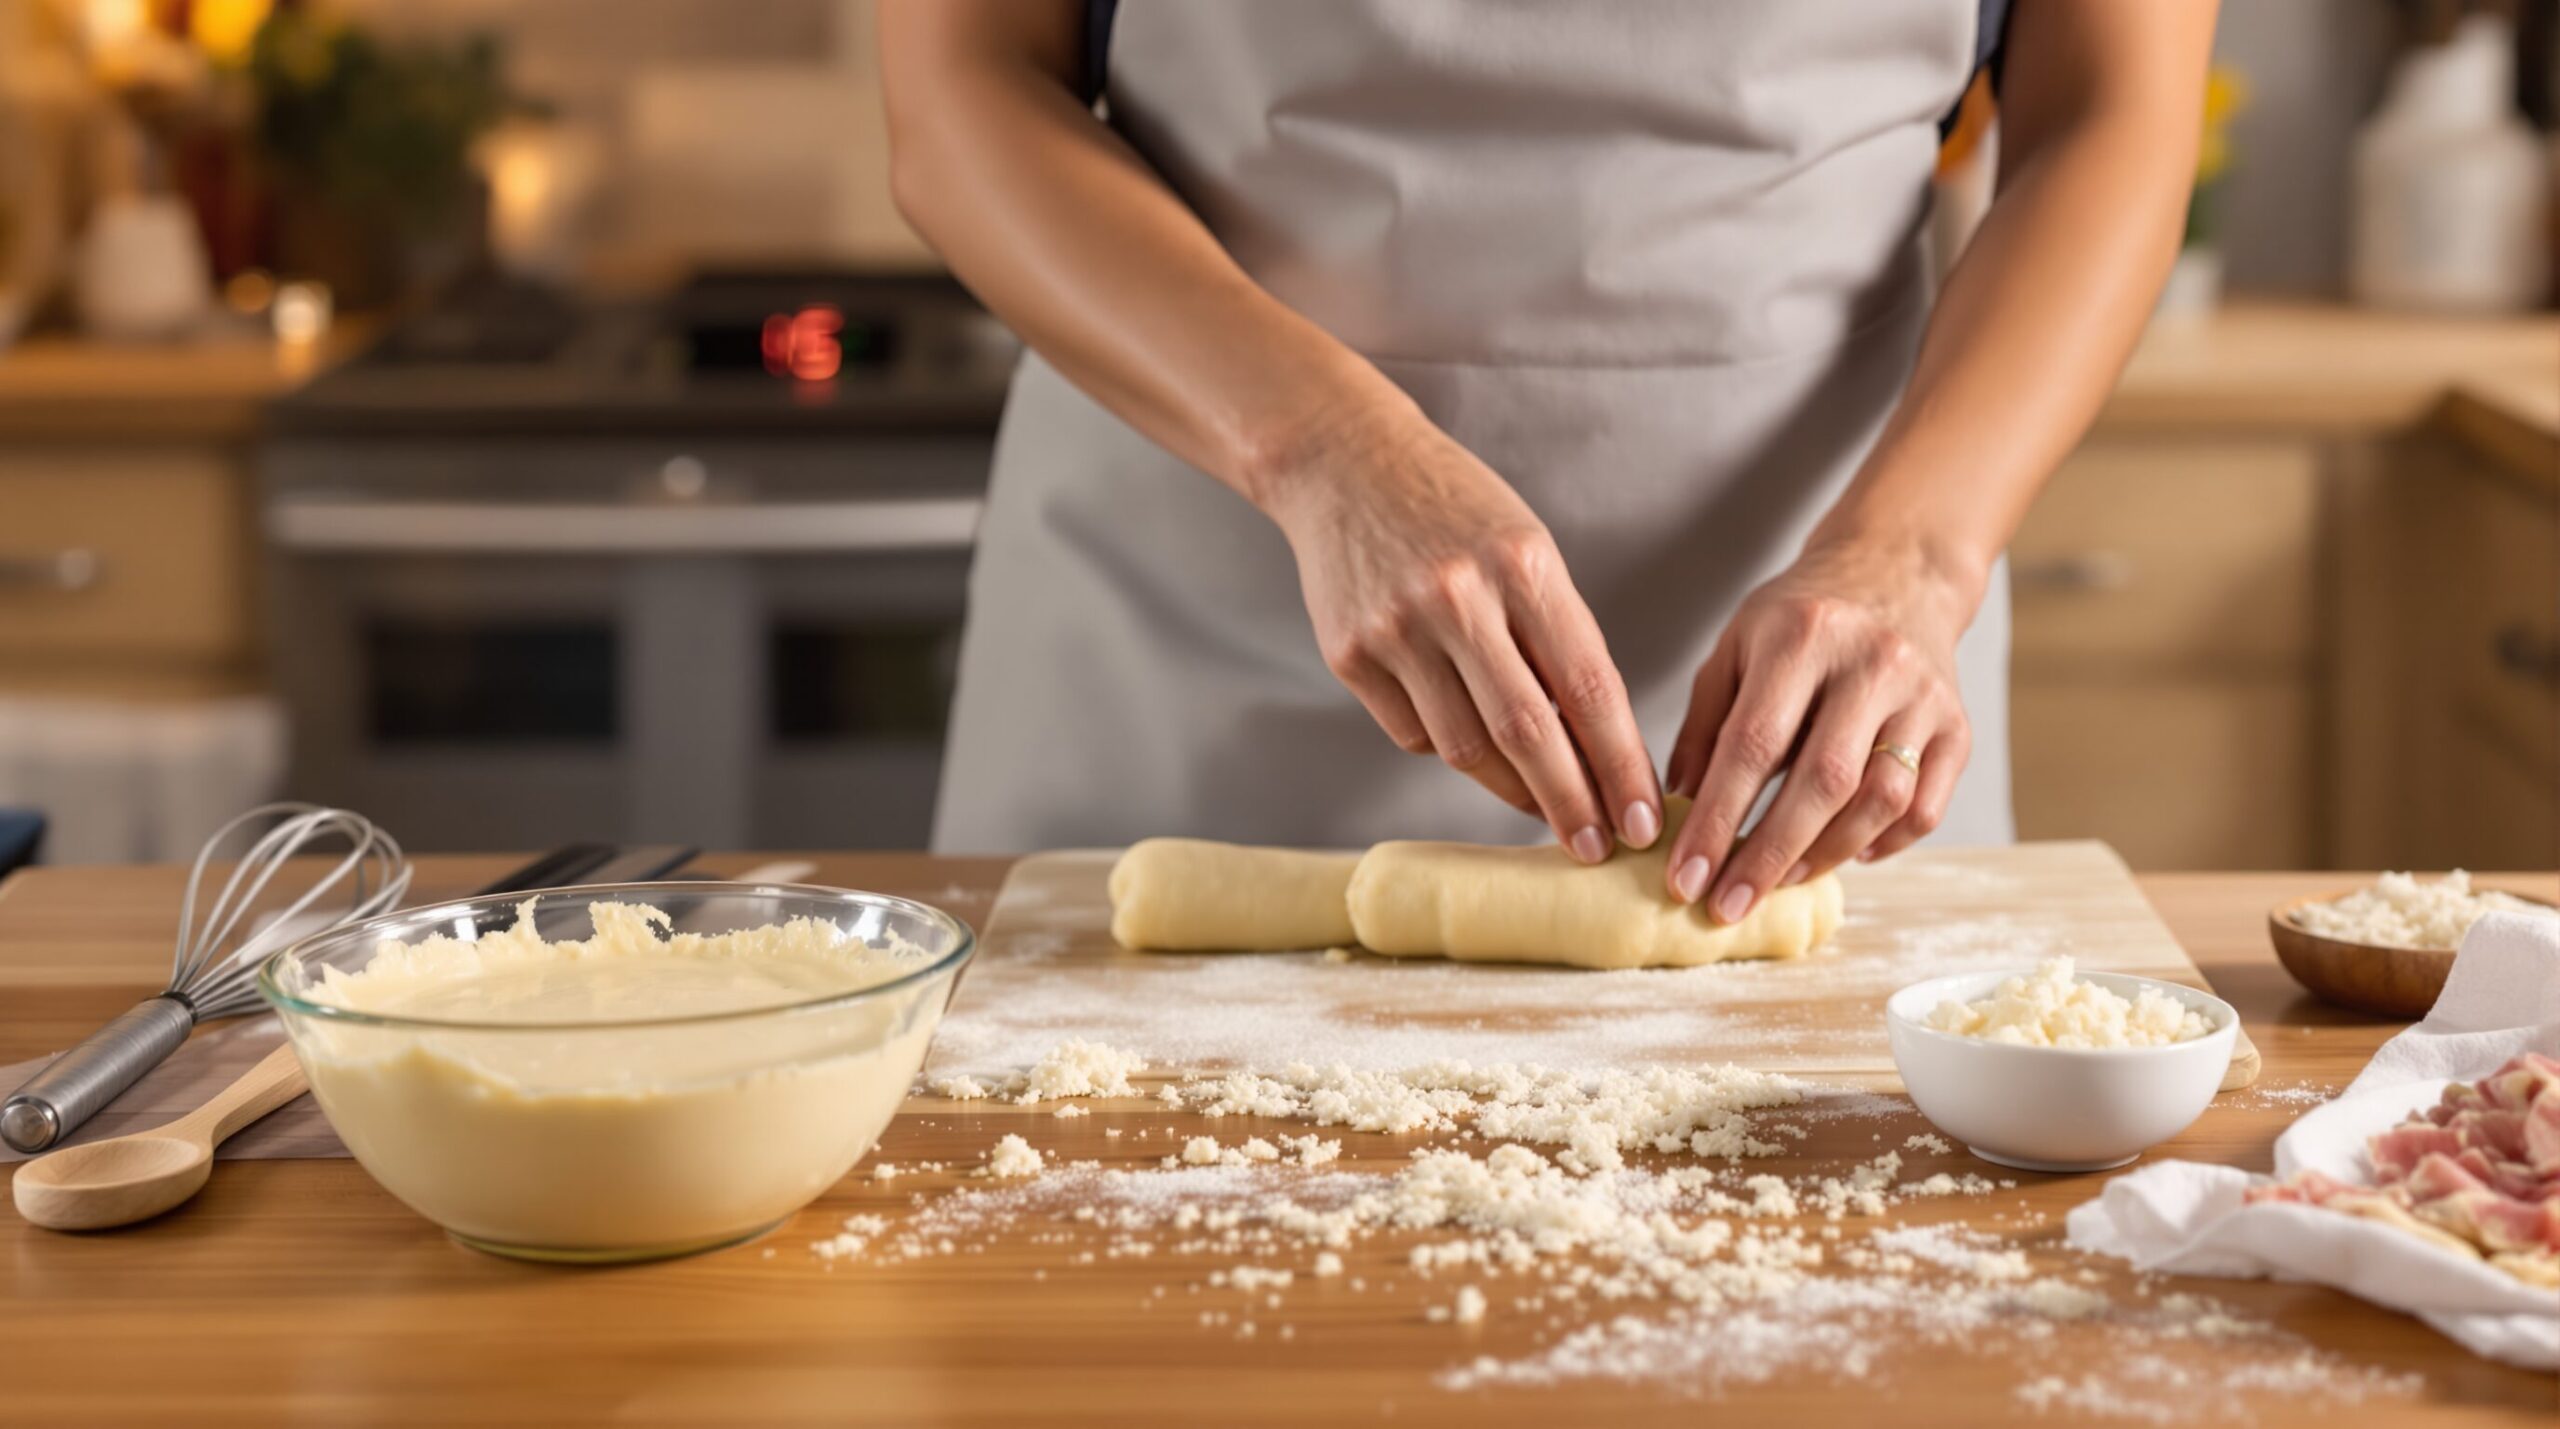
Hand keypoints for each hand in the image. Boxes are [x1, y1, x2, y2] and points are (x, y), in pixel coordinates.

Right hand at [1264, 410, 1661, 860]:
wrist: (1344, 465)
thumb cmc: (1456, 512)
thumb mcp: (1525, 551)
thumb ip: (1558, 638)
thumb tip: (1597, 748)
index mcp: (1521, 565)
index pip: (1587, 686)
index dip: (1620, 763)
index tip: (1643, 818)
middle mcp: (1457, 598)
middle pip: (1528, 732)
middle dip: (1571, 803)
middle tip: (1597, 849)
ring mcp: (1395, 629)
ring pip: (1465, 747)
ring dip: (1511, 789)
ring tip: (1543, 804)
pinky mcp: (1349, 654)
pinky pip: (1412, 732)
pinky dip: (1447, 745)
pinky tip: (1466, 733)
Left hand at [1661, 536, 1981, 915]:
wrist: (1896, 571)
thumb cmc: (1799, 619)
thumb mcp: (1735, 647)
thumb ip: (1705, 724)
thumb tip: (1674, 808)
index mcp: (1803, 637)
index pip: (1753, 744)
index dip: (1716, 820)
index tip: (1684, 876)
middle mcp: (1872, 663)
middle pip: (1822, 781)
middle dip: (1767, 856)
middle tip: (1725, 907)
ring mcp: (1924, 696)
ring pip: (1881, 800)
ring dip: (1824, 855)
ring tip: (1777, 881)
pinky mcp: (1959, 726)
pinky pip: (1926, 808)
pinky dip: (1883, 844)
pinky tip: (1842, 854)